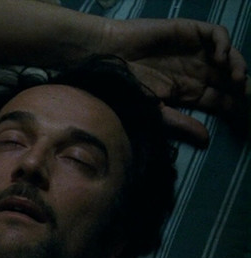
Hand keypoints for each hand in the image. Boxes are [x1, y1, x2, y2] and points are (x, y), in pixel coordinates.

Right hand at [99, 18, 247, 145]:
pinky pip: (217, 35)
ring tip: (237, 79)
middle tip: (250, 96)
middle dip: (245, 88)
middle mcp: (198, 71)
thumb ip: (181, 123)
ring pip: (230, 57)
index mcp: (191, 92)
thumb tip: (207, 140)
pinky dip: (225, 44)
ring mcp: (196, 51)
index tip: (246, 117)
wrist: (107, 55)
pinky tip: (220, 58)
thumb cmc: (125, 86)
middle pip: (232, 79)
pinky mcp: (191, 32)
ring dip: (239, 67)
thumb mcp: (153, 111)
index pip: (224, 100)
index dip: (238, 107)